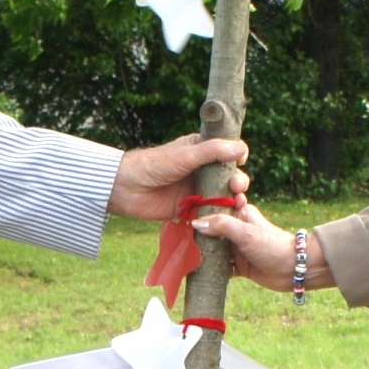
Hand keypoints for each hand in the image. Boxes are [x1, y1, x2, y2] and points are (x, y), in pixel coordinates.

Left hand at [107, 134, 248, 219]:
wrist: (127, 188)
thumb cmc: (154, 165)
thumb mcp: (186, 155)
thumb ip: (213, 151)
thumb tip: (241, 149)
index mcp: (201, 151)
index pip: (228, 153)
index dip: (237, 158)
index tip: (240, 163)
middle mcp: (202, 170)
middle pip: (229, 176)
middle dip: (238, 182)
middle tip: (237, 187)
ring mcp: (197, 190)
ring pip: (222, 195)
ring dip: (232, 200)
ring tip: (237, 203)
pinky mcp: (191, 208)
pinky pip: (210, 212)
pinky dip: (220, 215)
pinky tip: (229, 219)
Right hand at [193, 198, 328, 293]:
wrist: (294, 269)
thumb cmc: (273, 245)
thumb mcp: (245, 232)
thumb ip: (221, 225)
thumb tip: (196, 223)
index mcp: (240, 213)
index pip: (216, 207)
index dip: (201, 209)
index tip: (183, 212)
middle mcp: (237, 229)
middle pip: (211, 230)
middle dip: (197, 234)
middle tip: (179, 237)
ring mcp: (237, 248)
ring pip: (214, 249)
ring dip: (202, 253)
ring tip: (183, 255)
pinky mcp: (239, 266)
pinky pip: (220, 267)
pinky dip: (210, 269)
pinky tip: (196, 271)